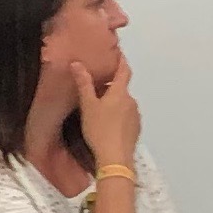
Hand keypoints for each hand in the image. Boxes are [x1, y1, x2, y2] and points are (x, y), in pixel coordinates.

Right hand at [69, 57, 144, 173]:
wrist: (115, 159)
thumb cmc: (100, 130)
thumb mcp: (88, 106)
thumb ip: (84, 84)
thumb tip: (77, 64)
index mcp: (120, 92)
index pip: (124, 70)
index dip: (121, 60)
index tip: (118, 54)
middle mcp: (131, 101)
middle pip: (122, 88)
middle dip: (111, 87)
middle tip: (97, 89)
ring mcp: (136, 116)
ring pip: (124, 103)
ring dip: (115, 103)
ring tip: (100, 110)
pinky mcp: (135, 129)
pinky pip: (127, 117)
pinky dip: (118, 116)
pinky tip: (108, 125)